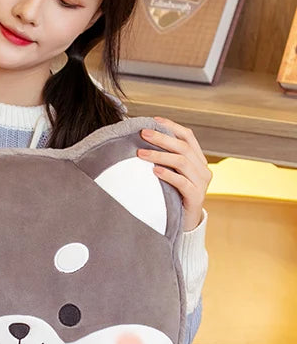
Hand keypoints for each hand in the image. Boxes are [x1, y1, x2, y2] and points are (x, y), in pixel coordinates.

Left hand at [137, 117, 210, 231]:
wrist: (185, 223)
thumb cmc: (173, 196)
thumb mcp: (170, 175)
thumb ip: (163, 160)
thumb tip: (140, 143)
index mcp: (198, 160)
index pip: (188, 136)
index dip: (172, 126)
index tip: (153, 120)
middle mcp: (203, 169)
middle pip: (183, 147)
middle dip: (162, 138)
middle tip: (143, 133)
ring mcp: (201, 183)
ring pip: (182, 162)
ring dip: (160, 156)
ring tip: (141, 154)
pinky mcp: (196, 197)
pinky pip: (182, 183)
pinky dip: (168, 175)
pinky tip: (154, 171)